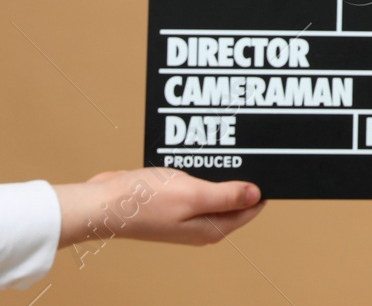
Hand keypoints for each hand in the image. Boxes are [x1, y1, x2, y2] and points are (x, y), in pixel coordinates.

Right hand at [53, 168, 265, 248]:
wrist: (103, 203)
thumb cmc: (144, 201)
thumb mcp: (192, 195)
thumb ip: (226, 196)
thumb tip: (257, 195)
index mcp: (212, 228)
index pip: (251, 207)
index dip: (261, 185)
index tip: (268, 161)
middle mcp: (201, 224)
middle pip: (235, 198)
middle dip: (242, 175)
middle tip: (247, 147)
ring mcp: (186, 214)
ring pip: (214, 188)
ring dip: (220, 169)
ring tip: (226, 144)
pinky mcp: (173, 202)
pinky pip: (195, 183)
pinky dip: (199, 169)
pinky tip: (199, 153)